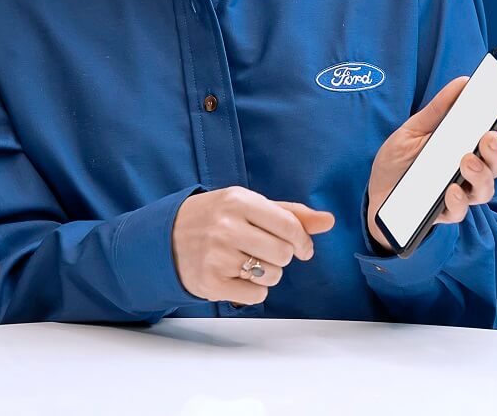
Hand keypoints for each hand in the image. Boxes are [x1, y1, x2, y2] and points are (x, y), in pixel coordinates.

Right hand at [171, 187, 335, 304]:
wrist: (166, 236)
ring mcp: (217, 255)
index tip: (301, 248)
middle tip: (262, 251)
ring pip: (272, 276)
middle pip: (284, 254)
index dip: (303, 242)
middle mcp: (226, 226)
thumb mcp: (248, 206)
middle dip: (280, 257)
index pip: (289, 226)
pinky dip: (251, 290)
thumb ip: (290, 213)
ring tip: (244, 261)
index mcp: (237, 200)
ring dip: (266, 273)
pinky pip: (256, 295)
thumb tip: (329, 220)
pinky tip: (233, 275)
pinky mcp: (211, 282)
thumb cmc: (216, 218)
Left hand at [365, 77, 496, 252]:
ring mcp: (458, 193)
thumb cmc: (398, 161)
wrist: (375, 194)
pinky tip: (451, 189)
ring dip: (481, 175)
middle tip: (489, 138)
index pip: (489, 133)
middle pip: (494, 163)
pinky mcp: (442, 213)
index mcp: (462, 147)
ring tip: (467, 161)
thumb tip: (463, 83)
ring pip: (484, 189)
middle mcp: (466, 171)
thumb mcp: (412, 130)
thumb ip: (436, 110)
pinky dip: (458, 201)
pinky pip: (458, 211)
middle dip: (496, 151)